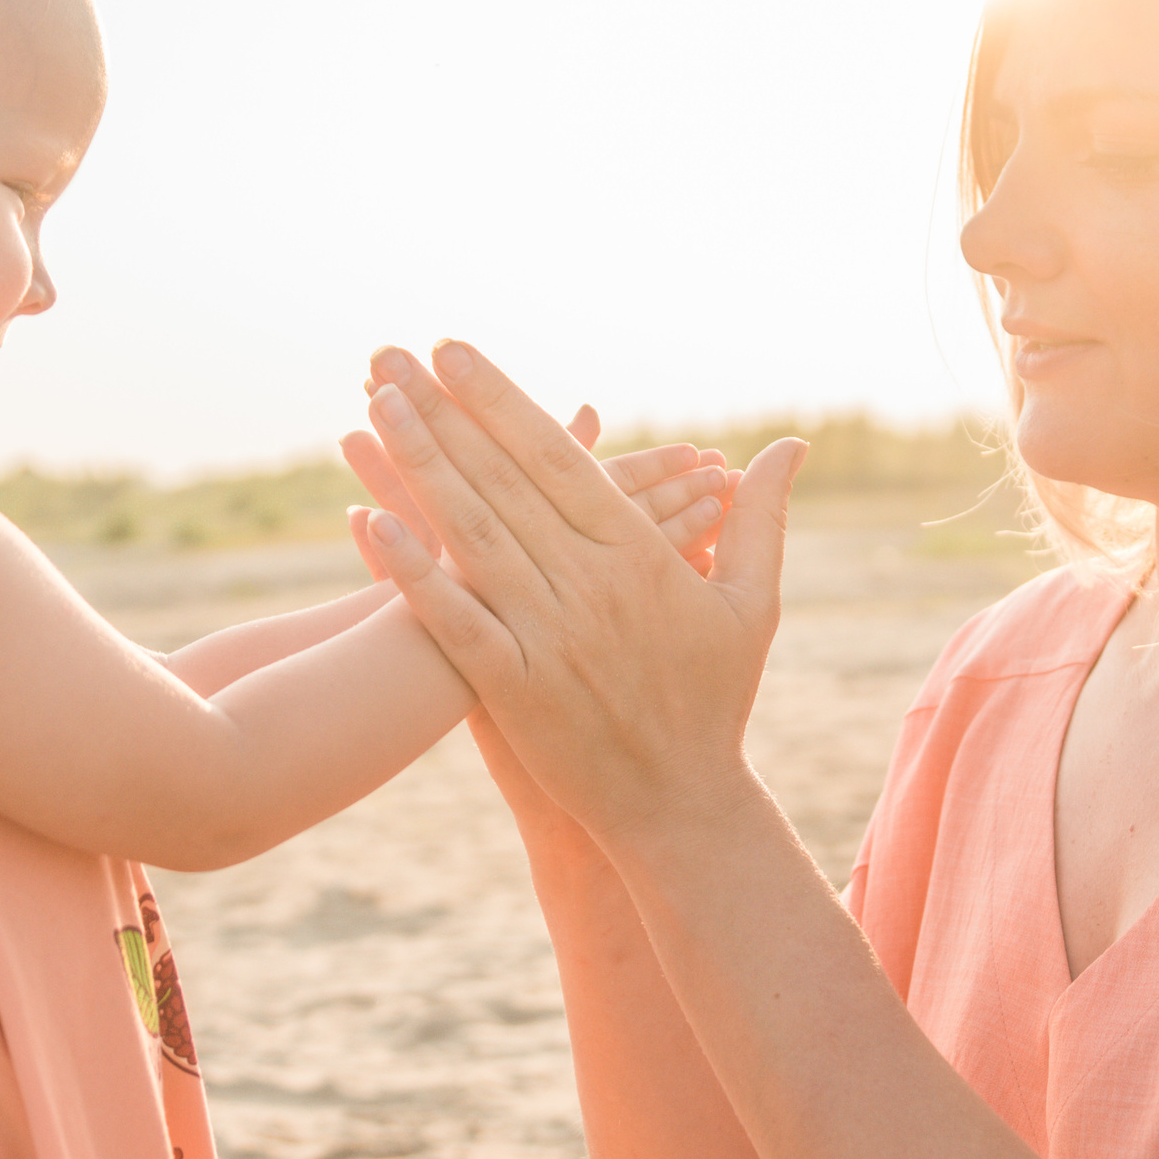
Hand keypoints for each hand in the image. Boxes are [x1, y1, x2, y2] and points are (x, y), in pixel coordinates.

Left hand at [351, 339, 806, 845]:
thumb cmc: (715, 700)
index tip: (455, 353)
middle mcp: (588, 588)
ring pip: (472, 536)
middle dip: (443, 414)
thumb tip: (791, 445)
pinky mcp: (510, 690)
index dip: (501, 402)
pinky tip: (367, 521)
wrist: (679, 806)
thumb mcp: (752, 605)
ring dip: (418, 469)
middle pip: (502, 482)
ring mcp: (545, 638)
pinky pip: (452, 621)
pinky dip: (411, 572)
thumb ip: (762, 519)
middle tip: (391, 355)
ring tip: (373, 408)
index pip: (557, 459)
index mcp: (640, 558)